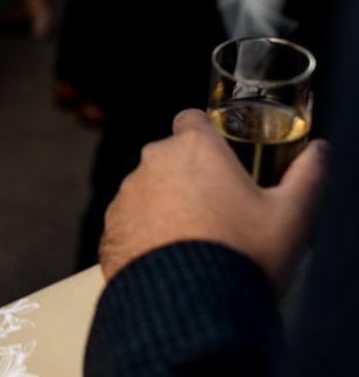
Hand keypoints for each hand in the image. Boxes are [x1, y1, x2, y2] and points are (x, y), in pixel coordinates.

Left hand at [99, 110, 327, 289]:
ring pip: (149, 190)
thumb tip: (318, 153)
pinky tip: (168, 258)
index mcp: (194, 148)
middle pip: (171, 158)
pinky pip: (130, 221)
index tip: (218, 158)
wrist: (190, 309)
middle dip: (189, 176)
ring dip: (166, 205)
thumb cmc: (242, 255)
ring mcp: (127, 195)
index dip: (205, 136)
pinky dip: (145, 233)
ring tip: (193, 242)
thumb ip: (307, 176)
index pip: (192, 120)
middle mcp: (153, 162)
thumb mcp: (290, 216)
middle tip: (216, 212)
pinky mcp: (110, 227)